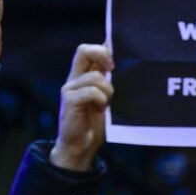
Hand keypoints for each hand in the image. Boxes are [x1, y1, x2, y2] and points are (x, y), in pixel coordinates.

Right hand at [49, 44, 113, 171]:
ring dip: (107, 89)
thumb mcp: (105, 98)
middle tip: (113, 69)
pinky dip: (101, 99)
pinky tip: (101, 110)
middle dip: (102, 55)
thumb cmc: (94, 123)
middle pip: (83, 50)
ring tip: (106, 104)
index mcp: (82, 75)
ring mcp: (70, 89)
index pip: (89, 50)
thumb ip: (109, 81)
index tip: (118, 61)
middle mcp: (74, 78)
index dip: (104, 47)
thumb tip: (125, 63)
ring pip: (94, 76)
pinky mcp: (70, 101)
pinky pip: (91, 91)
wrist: (80, 147)